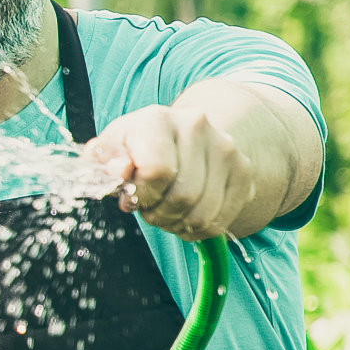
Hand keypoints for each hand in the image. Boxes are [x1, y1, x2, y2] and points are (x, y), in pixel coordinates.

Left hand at [82, 105, 256, 241]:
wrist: (181, 136)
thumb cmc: (137, 147)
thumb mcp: (111, 149)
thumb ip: (105, 159)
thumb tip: (119, 169)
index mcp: (158, 119)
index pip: (156, 172)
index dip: (141, 195)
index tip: (133, 195)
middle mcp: (197, 127)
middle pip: (183, 197)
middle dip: (159, 213)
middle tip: (150, 208)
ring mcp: (226, 148)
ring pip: (203, 214)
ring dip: (178, 224)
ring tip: (166, 211)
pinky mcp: (244, 171)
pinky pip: (220, 222)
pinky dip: (197, 230)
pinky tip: (185, 215)